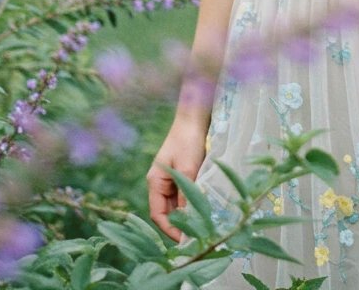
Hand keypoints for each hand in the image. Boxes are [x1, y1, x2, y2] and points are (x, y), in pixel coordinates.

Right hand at [146, 114, 208, 242]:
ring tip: (202, 225)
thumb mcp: (188, 170)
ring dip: (187, 214)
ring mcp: (171, 178)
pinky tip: (203, 208)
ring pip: (177, 204)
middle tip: (197, 235)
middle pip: (167, 211)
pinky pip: (184, 194)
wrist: (194, 117)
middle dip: (179, 224)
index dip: (169, 230)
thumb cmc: (188, 141)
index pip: (157, 214)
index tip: (185, 240)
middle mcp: (160, 182)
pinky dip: (192, 202)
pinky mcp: (182, 174)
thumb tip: (188, 223)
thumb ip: (187, 196)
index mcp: (155, 181)